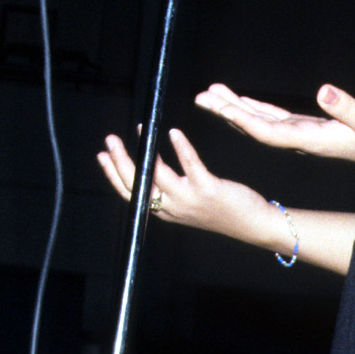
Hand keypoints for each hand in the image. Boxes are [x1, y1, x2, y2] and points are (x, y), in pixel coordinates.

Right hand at [96, 128, 273, 244]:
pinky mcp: (208, 190)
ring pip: (156, 175)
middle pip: (137, 184)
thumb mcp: (188, 203)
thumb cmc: (222, 209)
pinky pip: (190, 165)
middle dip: (119, 161)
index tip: (102, 156)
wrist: (252, 225)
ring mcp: (189, 199)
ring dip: (145, 150)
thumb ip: (169, 188)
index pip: (131, 194)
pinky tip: (174, 132)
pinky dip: (180, 148)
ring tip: (141, 128)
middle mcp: (172, 207)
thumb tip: (152, 164)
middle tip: (110, 139)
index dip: (113, 175)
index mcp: (165, 211)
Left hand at [194, 83, 354, 173]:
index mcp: (312, 139)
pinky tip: (239, 101)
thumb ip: (346, 106)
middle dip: (228, 112)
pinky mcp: (307, 126)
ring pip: (260, 121)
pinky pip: (273, 117)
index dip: (246, 120)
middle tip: (201, 98)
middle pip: (256, 127)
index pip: (270, 132)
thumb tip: (325, 91)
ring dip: (235, 108)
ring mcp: (302, 133)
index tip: (224, 109)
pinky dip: (253, 107)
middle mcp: (300, 139)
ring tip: (210, 94)